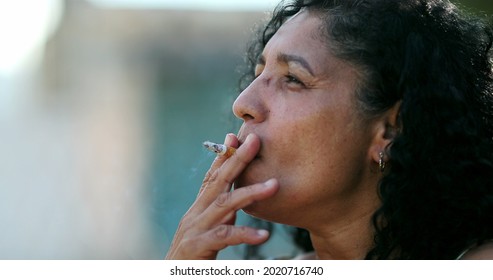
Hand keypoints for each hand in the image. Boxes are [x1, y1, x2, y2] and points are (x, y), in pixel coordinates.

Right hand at [165, 133, 278, 259]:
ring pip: (225, 205)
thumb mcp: (205, 230)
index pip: (211, 177)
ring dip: (250, 192)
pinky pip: (224, 237)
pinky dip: (244, 234)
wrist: (169, 277)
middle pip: (218, 181)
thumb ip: (219, 216)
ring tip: (274, 186)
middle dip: (238, 159)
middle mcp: (195, 214)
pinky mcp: (197, 247)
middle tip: (255, 140)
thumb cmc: (191, 256)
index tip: (234, 135)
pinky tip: (263, 235)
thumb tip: (236, 204)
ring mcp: (195, 229)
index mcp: (199, 208)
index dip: (222, 156)